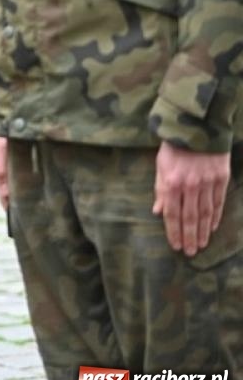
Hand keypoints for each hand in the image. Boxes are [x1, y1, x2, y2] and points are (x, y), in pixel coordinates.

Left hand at [152, 141, 230, 256]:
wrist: (197, 127)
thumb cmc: (174, 147)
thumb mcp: (160, 165)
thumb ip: (160, 189)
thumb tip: (158, 212)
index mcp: (171, 182)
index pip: (172, 213)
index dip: (174, 231)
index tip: (176, 245)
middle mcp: (190, 185)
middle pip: (190, 217)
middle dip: (190, 236)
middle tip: (190, 252)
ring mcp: (207, 182)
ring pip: (206, 212)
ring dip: (203, 231)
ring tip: (202, 244)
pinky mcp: (221, 178)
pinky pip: (218, 202)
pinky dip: (215, 216)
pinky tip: (213, 227)